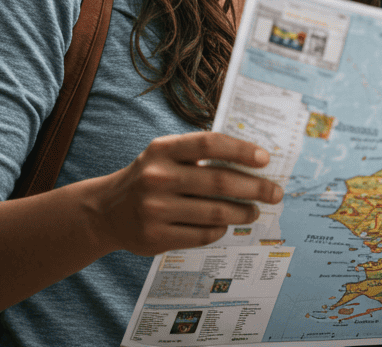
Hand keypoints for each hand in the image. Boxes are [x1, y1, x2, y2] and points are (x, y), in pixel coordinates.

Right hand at [91, 131, 283, 255]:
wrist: (107, 211)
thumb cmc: (150, 177)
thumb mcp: (165, 156)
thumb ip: (200, 154)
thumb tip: (253, 161)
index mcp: (162, 150)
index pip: (209, 143)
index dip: (241, 150)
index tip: (265, 158)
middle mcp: (157, 177)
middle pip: (219, 181)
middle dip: (255, 187)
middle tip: (275, 192)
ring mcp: (155, 209)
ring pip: (215, 212)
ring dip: (243, 212)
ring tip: (255, 211)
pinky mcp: (155, 237)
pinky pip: (203, 234)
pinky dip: (221, 229)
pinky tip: (227, 224)